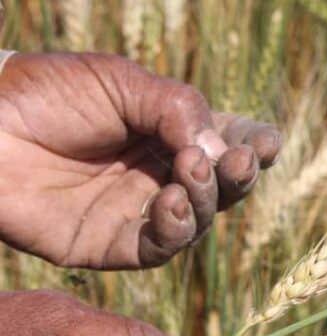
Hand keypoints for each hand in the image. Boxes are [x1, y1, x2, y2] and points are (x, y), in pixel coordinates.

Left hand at [0, 52, 280, 269]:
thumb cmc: (47, 93)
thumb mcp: (121, 82)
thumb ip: (177, 109)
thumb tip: (218, 148)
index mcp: (172, 131)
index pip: (229, 142)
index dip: (254, 146)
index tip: (265, 143)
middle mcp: (164, 174)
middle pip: (224, 186)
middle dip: (239, 174)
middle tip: (237, 160)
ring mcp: (142, 212)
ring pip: (201, 219)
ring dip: (206, 198)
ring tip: (190, 172)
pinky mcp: (114, 245)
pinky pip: (161, 247)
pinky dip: (175, 228)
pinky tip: (169, 202)